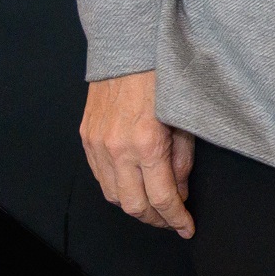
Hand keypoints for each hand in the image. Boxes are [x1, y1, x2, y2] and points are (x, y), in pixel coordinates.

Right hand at [81, 71, 194, 236]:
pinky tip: (134, 186)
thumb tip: (181, 191)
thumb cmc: (166, 78)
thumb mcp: (186, 118)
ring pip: (113, 196)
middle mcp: (118, 149)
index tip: (187, 227)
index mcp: (147, 144)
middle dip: (156, 220)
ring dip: (135, 207)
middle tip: (173, 221)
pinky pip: (100, 177)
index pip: (162, 198)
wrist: (129, 48)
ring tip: (155, 207)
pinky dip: (118, 188)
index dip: (176, 218)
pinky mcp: (87, 138)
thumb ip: (183, 159)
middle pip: (133, 206)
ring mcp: (98, 145)